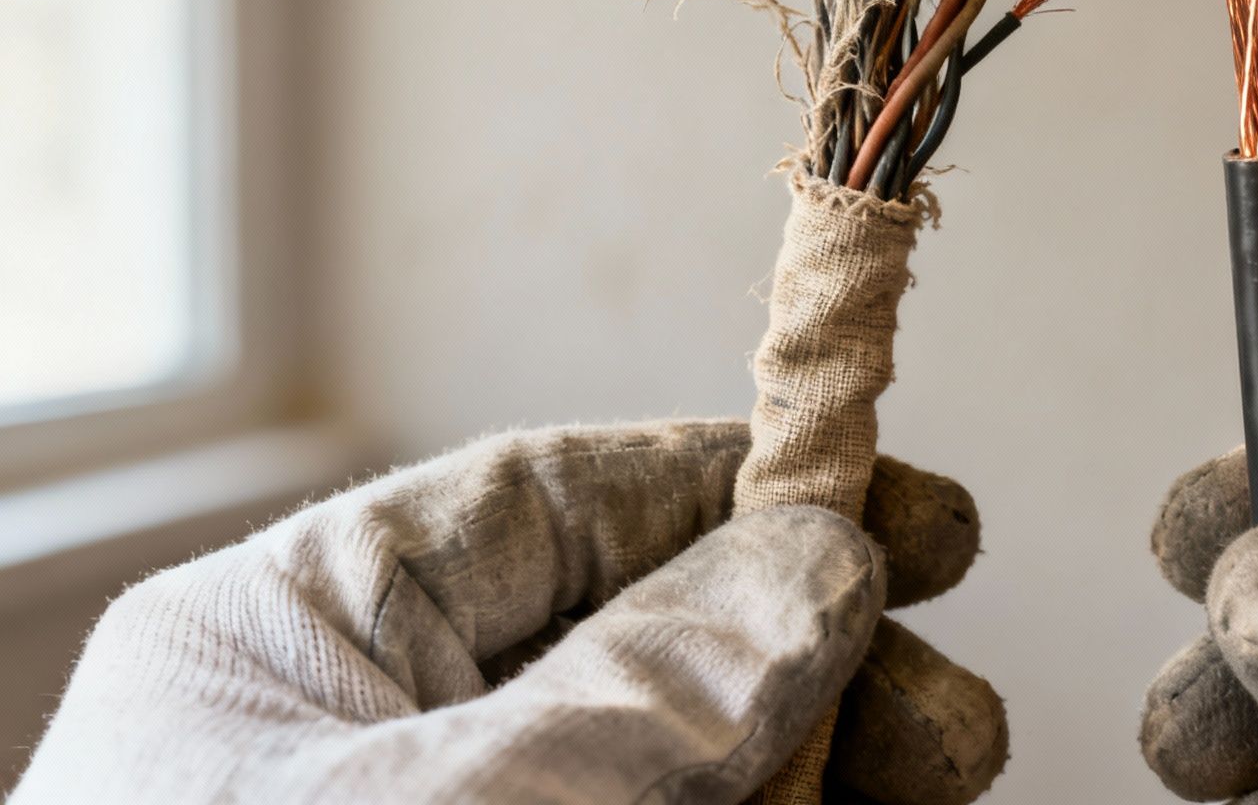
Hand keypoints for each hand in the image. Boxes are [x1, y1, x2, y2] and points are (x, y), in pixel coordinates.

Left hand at [18, 421, 1004, 804]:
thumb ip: (633, 690)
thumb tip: (818, 558)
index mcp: (296, 652)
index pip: (545, 507)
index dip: (736, 488)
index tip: (896, 509)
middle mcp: (382, 751)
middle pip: (644, 650)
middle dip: (819, 662)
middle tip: (955, 718)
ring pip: (681, 776)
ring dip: (830, 770)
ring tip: (947, 777)